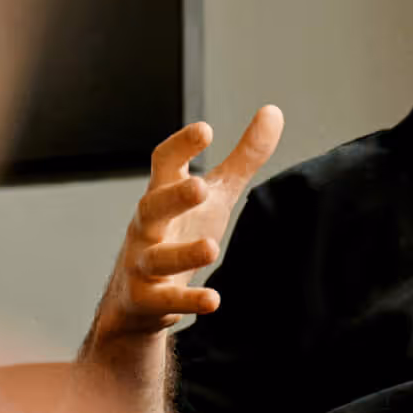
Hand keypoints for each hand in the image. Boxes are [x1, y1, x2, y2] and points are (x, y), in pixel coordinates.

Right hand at [80, 105, 282, 358]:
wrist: (139, 300)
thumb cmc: (181, 231)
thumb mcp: (216, 194)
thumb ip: (243, 157)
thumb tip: (273, 111)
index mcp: (163, 194)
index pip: (163, 163)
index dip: (181, 146)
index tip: (205, 130)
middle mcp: (148, 227)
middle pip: (151, 207)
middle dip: (173, 197)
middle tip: (199, 186)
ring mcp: (142, 264)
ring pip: (156, 257)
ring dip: (182, 253)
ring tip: (211, 248)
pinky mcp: (146, 301)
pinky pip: (164, 301)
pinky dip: (187, 301)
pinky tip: (212, 301)